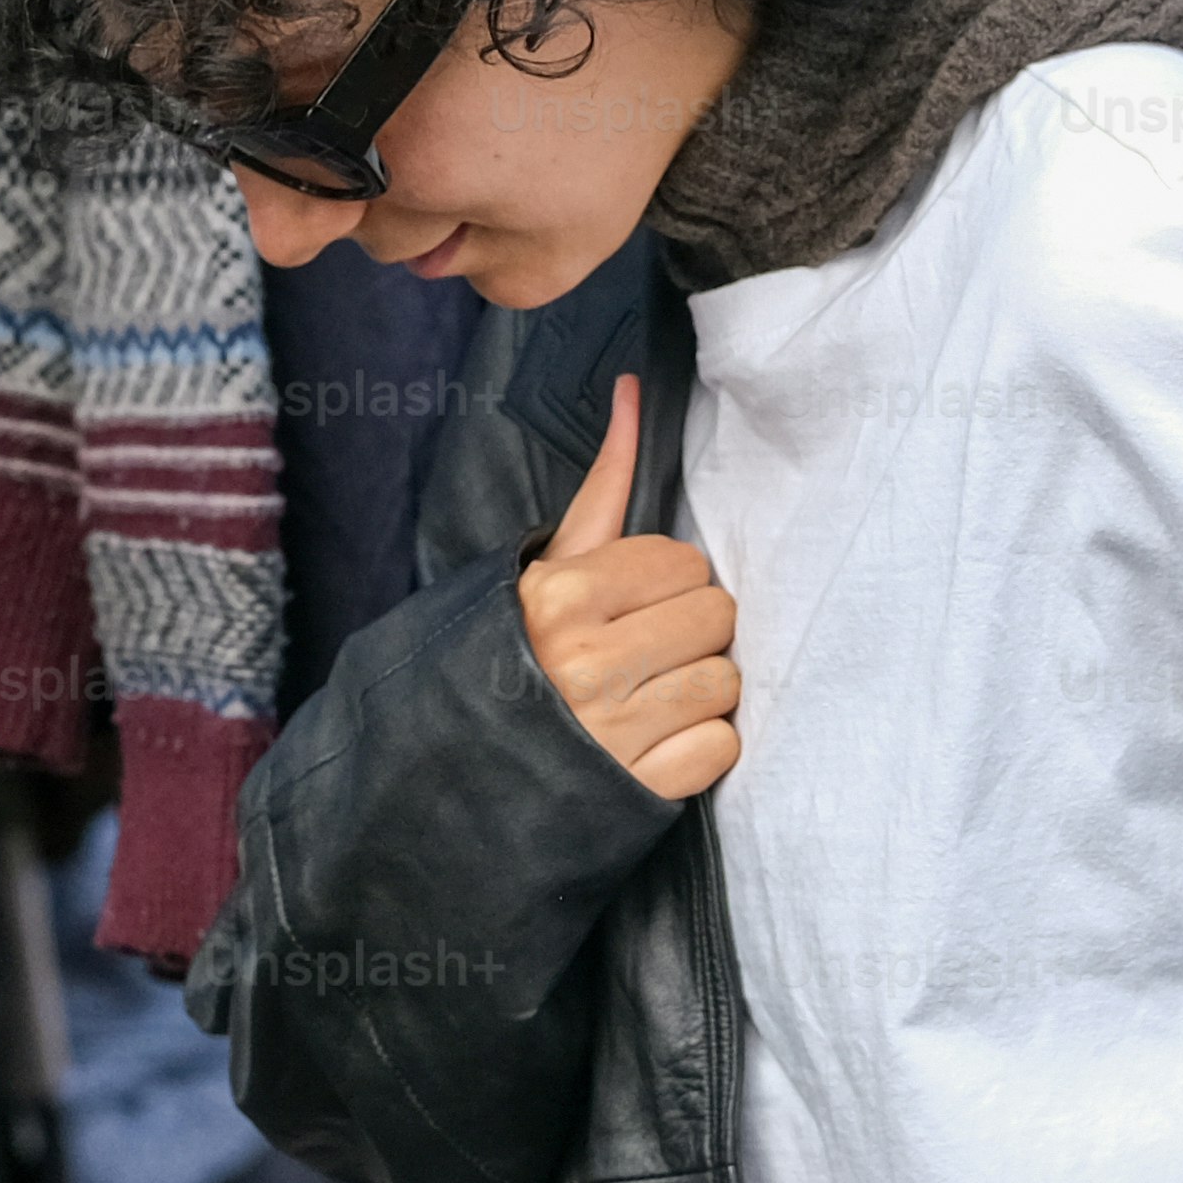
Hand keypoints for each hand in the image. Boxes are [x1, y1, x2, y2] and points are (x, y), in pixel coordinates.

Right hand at [520, 373, 742, 801]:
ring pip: (725, 683)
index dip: (670, 585)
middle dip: (690, 633)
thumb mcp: (548, 567)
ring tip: (648, 700)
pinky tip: (656, 744)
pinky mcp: (637, 793)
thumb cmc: (518, 654)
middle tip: (644, 654)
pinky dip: (700, 749)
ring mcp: (612, 732)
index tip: (633, 609)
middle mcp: (584, 663)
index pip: (686, 565)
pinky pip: (722, 748)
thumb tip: (633, 389)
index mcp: (561, 597)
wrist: (457, 770)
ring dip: (699, 692)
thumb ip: (604, 483)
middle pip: (716, 618)